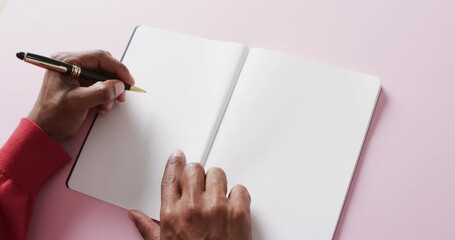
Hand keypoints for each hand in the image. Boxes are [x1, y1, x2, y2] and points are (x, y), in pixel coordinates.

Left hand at [28, 50, 134, 141]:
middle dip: (114, 81)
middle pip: (103, 66)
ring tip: (106, 104)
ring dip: (109, 91)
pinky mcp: (78, 84)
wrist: (45, 130)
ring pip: (102, 77)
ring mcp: (74, 74)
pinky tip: (101, 106)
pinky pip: (98, 85)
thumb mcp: (79, 103)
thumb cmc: (53, 116)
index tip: (128, 80)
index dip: (118, 69)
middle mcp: (70, 64)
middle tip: (120, 93)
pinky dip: (104, 95)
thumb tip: (118, 85)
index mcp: (66, 62)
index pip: (100, 57)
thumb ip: (101, 92)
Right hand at [129, 149, 251, 239]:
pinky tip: (233, 208)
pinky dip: (238, 196)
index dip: (175, 162)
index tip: (178, 156)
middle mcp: (193, 207)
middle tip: (201, 187)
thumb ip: (148, 228)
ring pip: (218, 173)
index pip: (171, 176)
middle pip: (194, 169)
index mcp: (172, 215)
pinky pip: (240, 188)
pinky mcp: (239, 212)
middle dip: (197, 175)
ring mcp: (217, 208)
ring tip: (217, 200)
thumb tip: (135, 215)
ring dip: (218, 183)